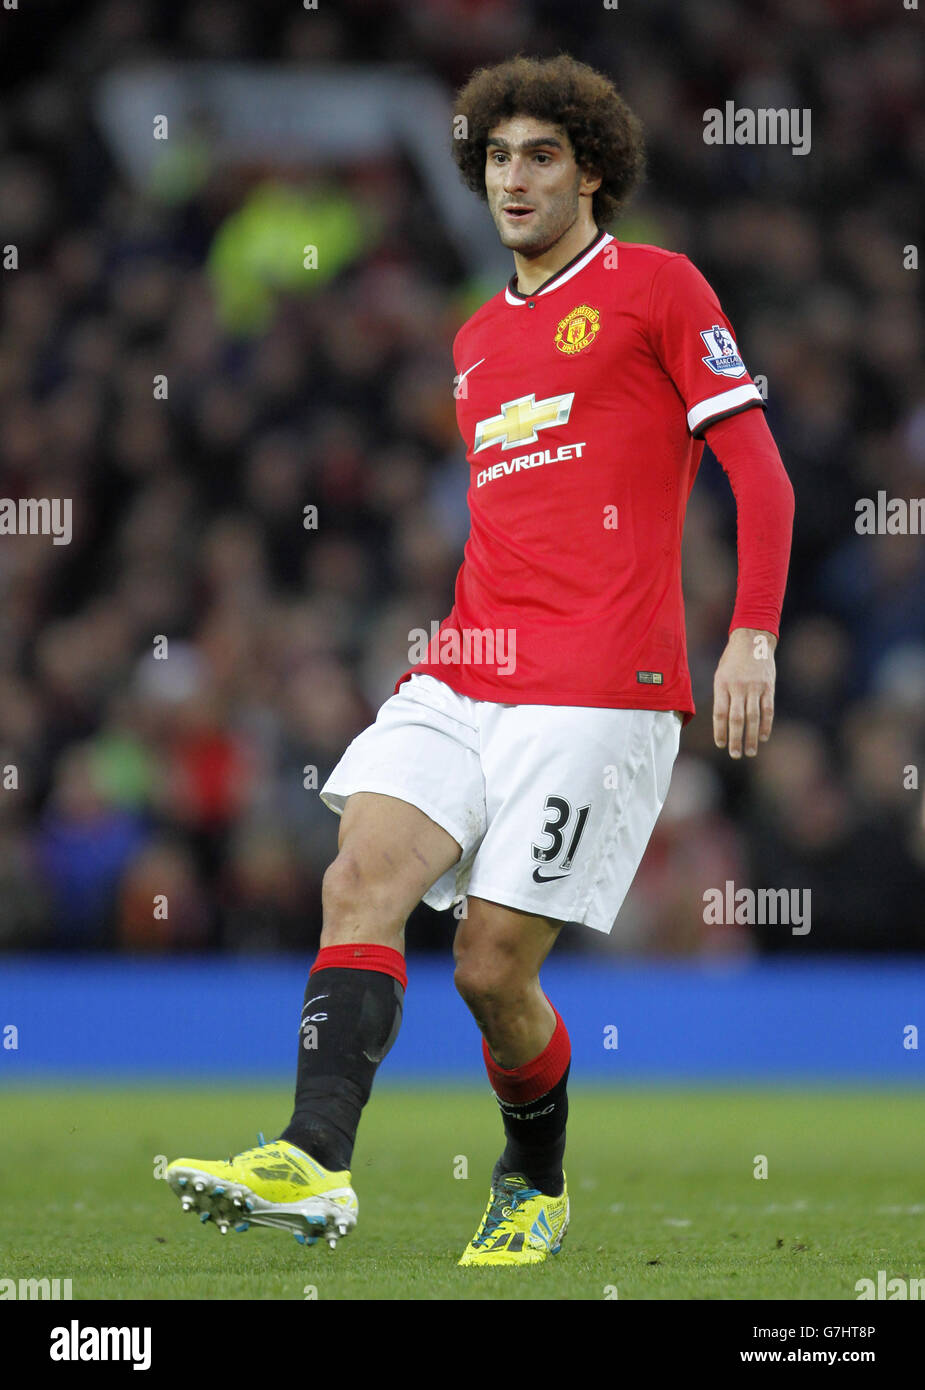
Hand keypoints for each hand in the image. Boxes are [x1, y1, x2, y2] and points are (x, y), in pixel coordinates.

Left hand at [713, 628, 776, 757]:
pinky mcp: (768, 687)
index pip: (720, 713)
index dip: (720, 731)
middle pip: (737, 718)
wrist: (753, 639)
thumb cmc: (733, 660)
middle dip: (736, 739)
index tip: (720, 744)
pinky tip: (763, 737)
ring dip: (751, 737)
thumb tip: (722, 722)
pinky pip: (767, 709)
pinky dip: (766, 725)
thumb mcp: (720, 674)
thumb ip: (721, 696)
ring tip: (750, 751)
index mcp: (722, 684)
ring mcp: (755, 687)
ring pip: (753, 717)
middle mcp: (738, 687)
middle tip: (735, 755)